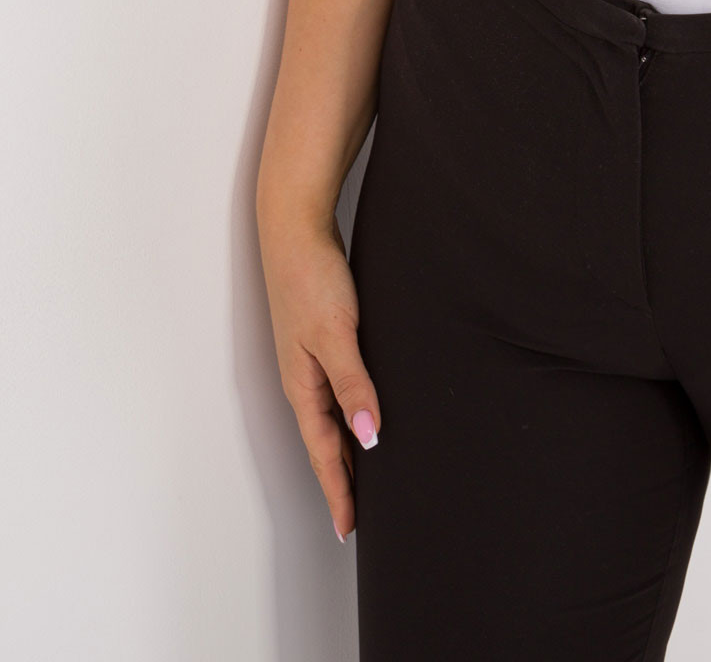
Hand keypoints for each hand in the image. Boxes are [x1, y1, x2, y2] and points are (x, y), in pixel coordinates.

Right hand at [258, 206, 381, 542]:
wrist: (295, 230)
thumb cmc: (312, 278)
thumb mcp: (337, 334)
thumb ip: (353, 383)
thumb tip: (368, 436)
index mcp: (304, 386)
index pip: (324, 451)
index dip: (338, 490)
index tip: (349, 528)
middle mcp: (305, 379)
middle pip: (325, 441)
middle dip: (340, 479)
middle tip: (359, 516)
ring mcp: (312, 359)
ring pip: (331, 417)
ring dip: (345, 448)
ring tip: (366, 478)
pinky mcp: (323, 339)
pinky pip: (337, 391)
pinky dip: (350, 413)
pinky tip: (364, 413)